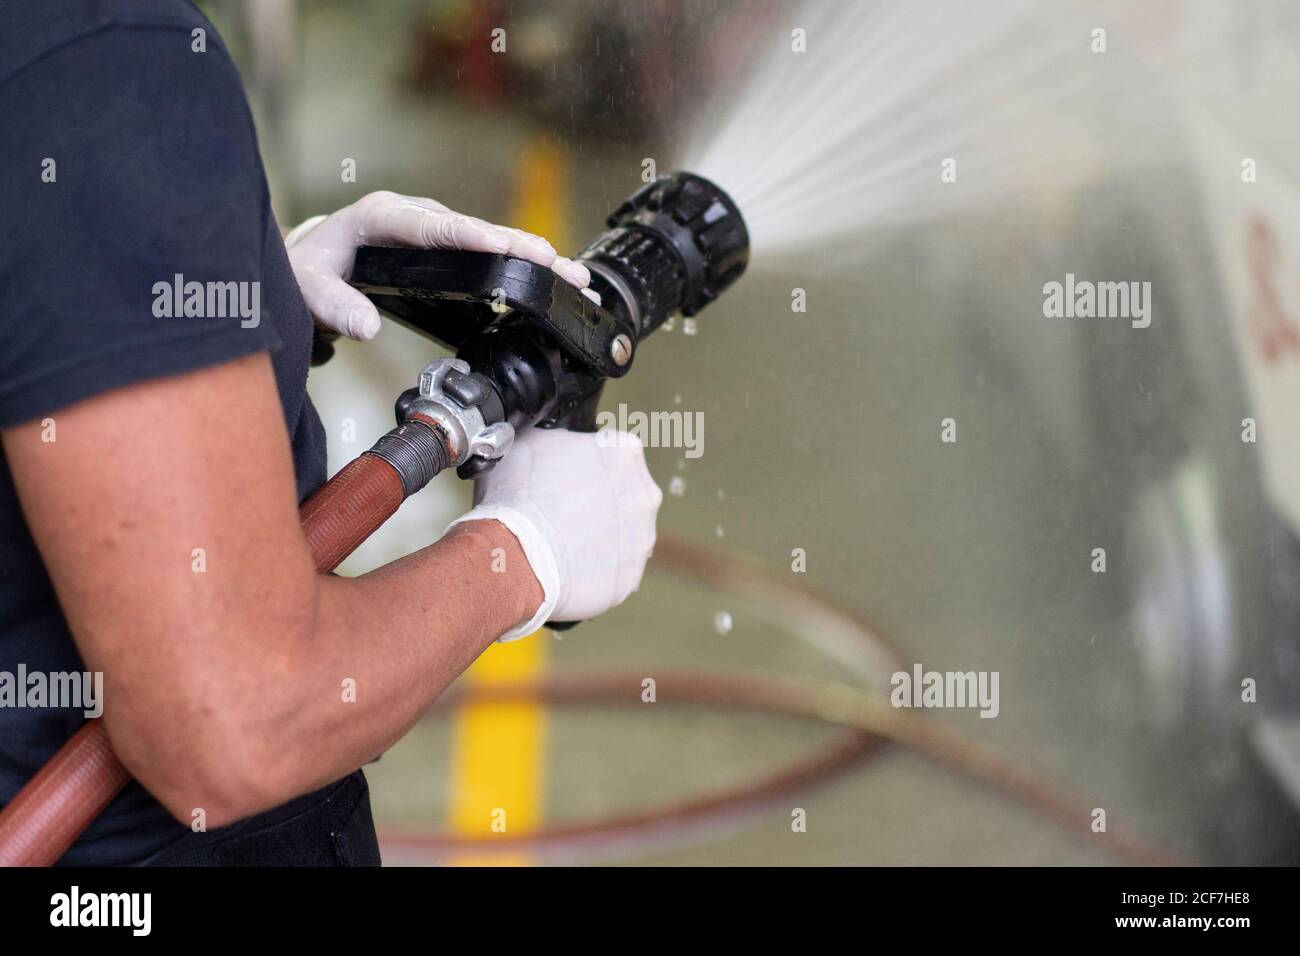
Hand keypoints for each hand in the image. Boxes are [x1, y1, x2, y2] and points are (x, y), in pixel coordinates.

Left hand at [284, 191, 590, 340]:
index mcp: (384, 216)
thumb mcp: (308, 288)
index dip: (472, 236)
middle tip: (558, 263)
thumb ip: (334, 307)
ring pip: (490, 239)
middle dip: (521, 245)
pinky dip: (519, 263)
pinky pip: (487, 252)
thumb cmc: (308, 269)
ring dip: (532, 254)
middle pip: (477, 230)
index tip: (504, 246)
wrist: (308, 261)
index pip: (435, 226)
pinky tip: (549, 276)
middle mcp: (416, 216)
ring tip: (570, 273)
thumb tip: (367, 327)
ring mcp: (435, 229)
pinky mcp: (446, 246)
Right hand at [447, 428, 662, 639]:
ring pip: (619, 535)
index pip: (608, 455)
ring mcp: (641, 538)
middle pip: (620, 495)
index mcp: (625, 452)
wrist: (518, 556)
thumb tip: (550, 443)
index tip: (562, 481)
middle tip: (559, 513)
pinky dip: (591, 571)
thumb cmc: (520, 496)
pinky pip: (611, 571)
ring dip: (595, 539)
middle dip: (594, 504)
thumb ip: (553, 439)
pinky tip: (565, 568)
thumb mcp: (527, 443)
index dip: (581, 468)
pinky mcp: (630, 577)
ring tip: (559, 544)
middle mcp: (645, 493)